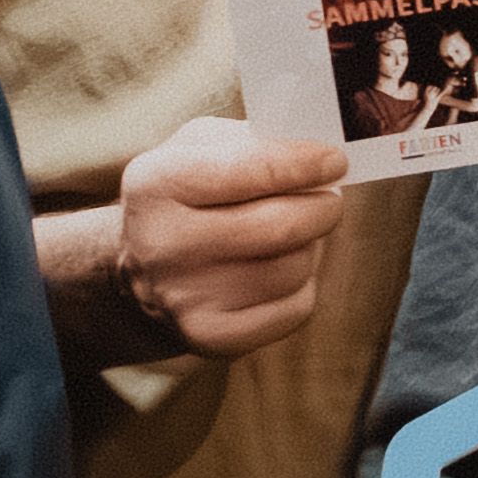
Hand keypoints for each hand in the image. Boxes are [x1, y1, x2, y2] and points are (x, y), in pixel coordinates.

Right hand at [96, 114, 348, 355]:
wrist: (143, 270)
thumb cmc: (187, 195)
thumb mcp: (197, 148)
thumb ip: (252, 139)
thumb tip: (316, 154)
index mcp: (155, 183)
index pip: (251, 169)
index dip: (304, 164)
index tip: (334, 160)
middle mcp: (163, 243)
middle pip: (281, 225)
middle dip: (322, 207)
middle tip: (329, 198)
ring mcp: (185, 297)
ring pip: (294, 267)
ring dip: (310, 246)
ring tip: (292, 236)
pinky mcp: (212, 337)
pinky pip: (295, 308)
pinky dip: (302, 286)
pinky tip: (279, 271)